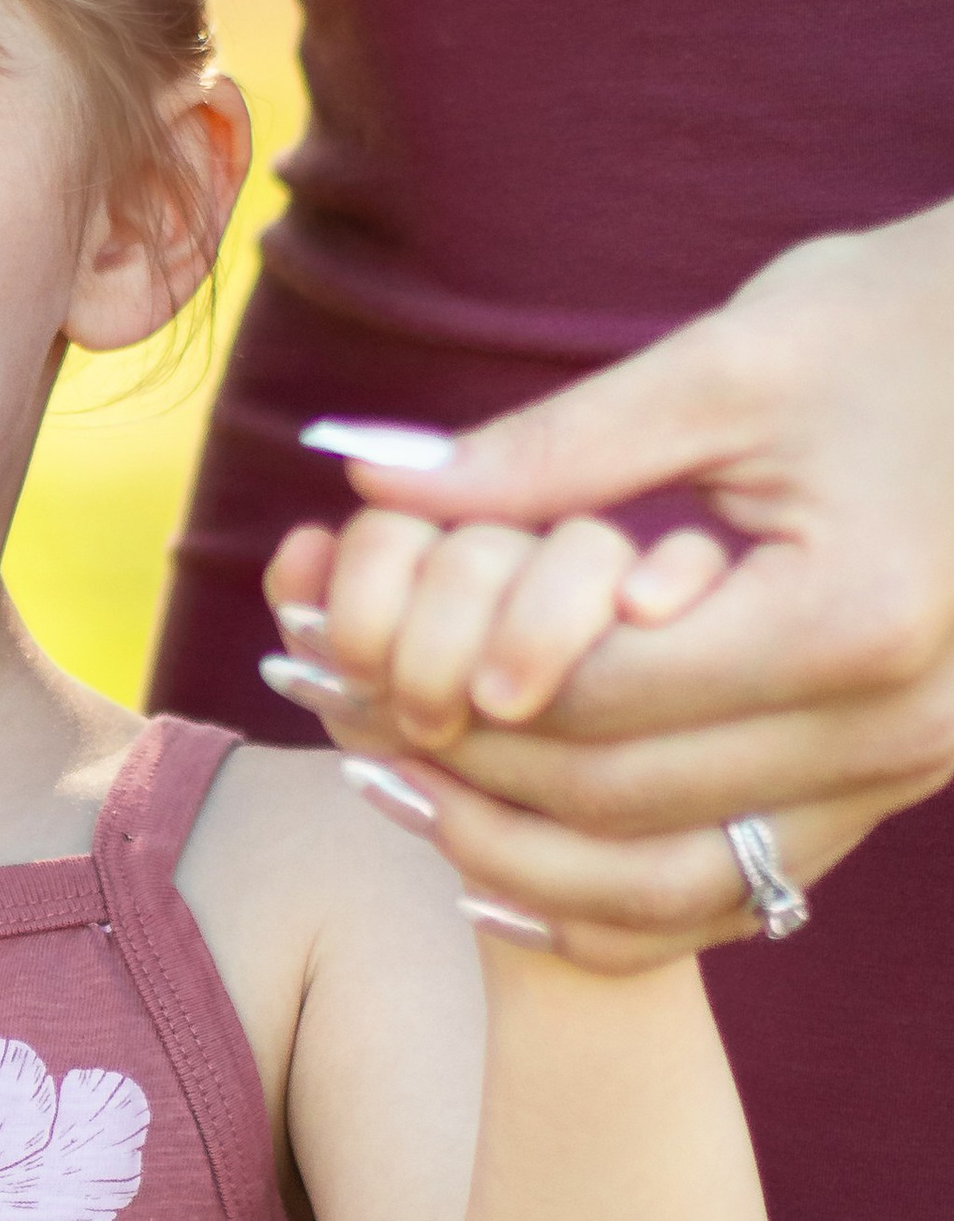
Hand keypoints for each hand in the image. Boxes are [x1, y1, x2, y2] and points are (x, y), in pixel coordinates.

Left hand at [261, 199, 953, 961]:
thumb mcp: (732, 362)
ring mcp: (908, 776)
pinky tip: (496, 867)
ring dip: (512, 855)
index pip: (595, 693)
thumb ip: (552, 447)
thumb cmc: (914, 319)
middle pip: (614, 797)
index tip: (334, 632)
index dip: (448, 674)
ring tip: (387, 780)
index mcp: (853, 618)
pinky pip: (734, 896)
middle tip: (326, 702)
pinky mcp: (896, 788)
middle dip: (453, 760)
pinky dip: (608, 902)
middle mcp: (898, 728)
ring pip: (665, 885)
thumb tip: (373, 479)